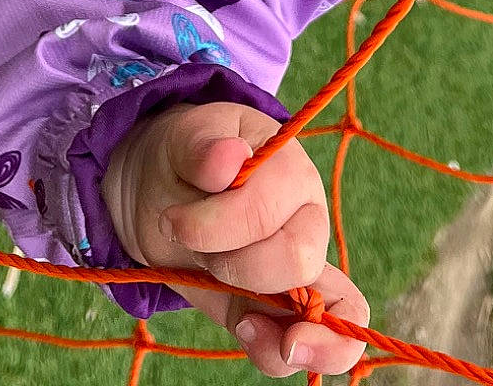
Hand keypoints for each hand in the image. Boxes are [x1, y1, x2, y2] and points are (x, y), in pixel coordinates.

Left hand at [104, 102, 370, 377]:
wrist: (166, 189)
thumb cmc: (184, 156)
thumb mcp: (184, 138)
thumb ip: (203, 146)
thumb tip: (230, 157)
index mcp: (290, 174)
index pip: (265, 211)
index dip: (216, 224)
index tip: (173, 220)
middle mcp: (306, 224)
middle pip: (296, 261)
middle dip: (236, 266)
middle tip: (196, 250)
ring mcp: (296, 273)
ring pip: (326, 313)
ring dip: (284, 328)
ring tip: (248, 327)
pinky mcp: (275, 311)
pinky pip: (302, 344)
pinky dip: (279, 354)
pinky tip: (250, 336)